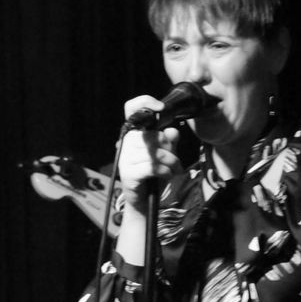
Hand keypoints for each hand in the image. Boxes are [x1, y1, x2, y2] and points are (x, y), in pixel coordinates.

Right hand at [119, 95, 183, 209]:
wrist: (143, 200)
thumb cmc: (153, 174)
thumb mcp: (166, 154)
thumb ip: (170, 141)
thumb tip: (173, 131)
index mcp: (134, 133)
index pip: (131, 108)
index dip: (144, 102)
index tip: (161, 108)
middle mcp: (126, 142)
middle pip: (154, 135)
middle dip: (170, 149)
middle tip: (176, 161)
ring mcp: (125, 158)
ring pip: (155, 153)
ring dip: (171, 163)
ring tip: (174, 170)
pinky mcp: (128, 173)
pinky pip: (153, 167)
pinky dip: (165, 172)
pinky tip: (166, 175)